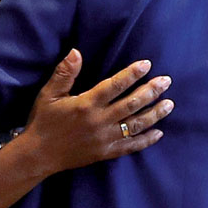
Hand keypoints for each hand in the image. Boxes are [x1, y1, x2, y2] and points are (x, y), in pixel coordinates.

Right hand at [23, 49, 172, 174]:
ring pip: (135, 125)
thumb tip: (76, 51)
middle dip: (151, 91)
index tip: (147, 64)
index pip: (115, 86)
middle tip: (166, 81)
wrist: (38, 155)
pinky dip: (146, 140)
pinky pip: (130, 147)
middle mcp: (99, 121)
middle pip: (131, 104)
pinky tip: (159, 133)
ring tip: (169, 104)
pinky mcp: (105, 153)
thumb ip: (64, 73)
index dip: (132, 74)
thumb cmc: (43, 121)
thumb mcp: (48, 94)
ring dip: (154, 114)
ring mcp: (105, 139)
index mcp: (86, 104)